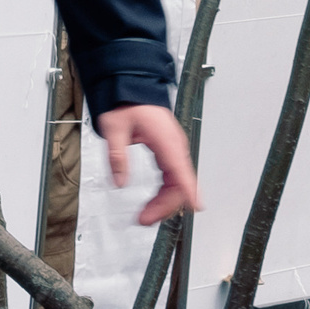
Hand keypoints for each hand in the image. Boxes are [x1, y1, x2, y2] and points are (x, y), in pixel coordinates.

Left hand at [96, 103, 201, 226]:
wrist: (132, 90)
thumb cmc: (127, 104)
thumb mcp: (114, 127)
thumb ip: (117, 156)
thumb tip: (119, 182)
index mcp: (166, 140)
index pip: (181, 170)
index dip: (189, 190)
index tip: (195, 206)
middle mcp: (174, 147)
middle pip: (179, 184)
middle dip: (165, 205)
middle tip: (144, 219)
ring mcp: (173, 151)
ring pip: (176, 185)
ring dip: (163, 203)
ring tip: (145, 216)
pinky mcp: (168, 154)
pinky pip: (172, 179)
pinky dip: (163, 194)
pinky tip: (153, 204)